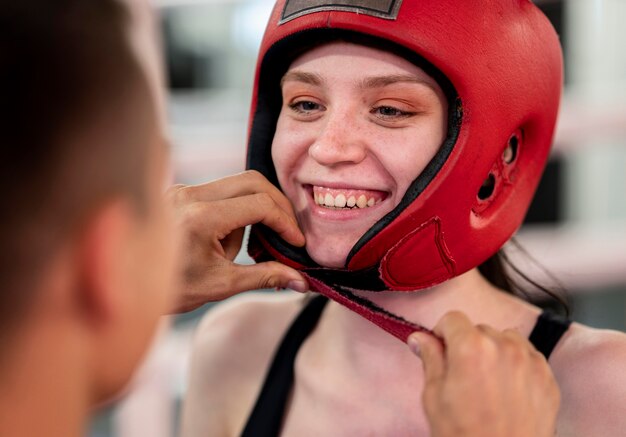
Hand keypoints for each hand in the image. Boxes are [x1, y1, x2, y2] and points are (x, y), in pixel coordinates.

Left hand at [167, 170, 307, 312]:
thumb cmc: (172, 290)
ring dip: (254, 210)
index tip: (296, 242)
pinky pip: (220, 191)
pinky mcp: (180, 193)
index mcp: (200, 217)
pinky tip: (227, 240)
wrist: (126, 288)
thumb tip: (302, 282)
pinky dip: (235, 211)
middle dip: (277, 205)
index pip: (259, 204)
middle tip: (288, 231)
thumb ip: (265, 277)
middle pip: (252, 181)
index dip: (285, 222)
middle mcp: (190, 195)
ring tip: (243, 247)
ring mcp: (182, 191)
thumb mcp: (222, 285)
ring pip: (237, 184)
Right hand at [407, 311, 559, 436]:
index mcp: (471, 348)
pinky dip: (516, 364)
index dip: (442, 332)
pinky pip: (528, 356)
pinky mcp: (548, 378)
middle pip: (479, 328)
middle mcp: (504, 347)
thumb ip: (430, 359)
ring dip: (494, 351)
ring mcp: (530, 362)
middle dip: (468, 344)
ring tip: (487, 381)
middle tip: (462, 373)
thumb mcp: (434, 397)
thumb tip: (420, 339)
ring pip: (506, 338)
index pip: (453, 318)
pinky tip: (506, 389)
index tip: (441, 347)